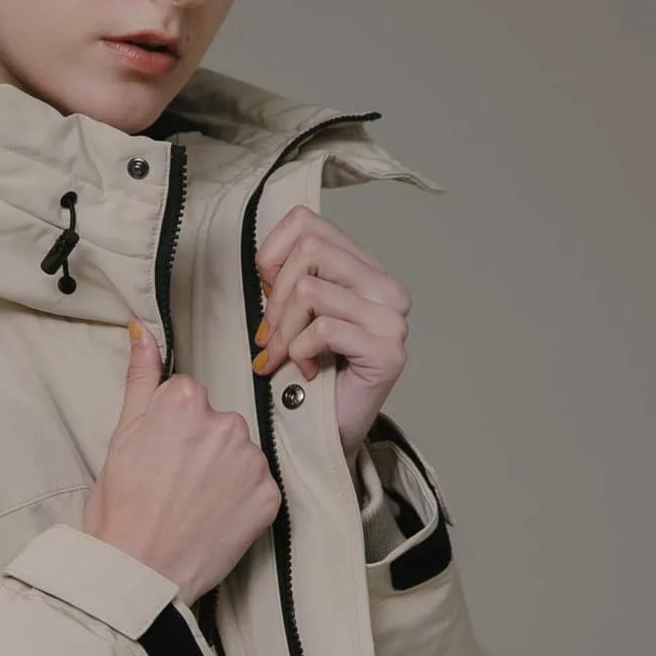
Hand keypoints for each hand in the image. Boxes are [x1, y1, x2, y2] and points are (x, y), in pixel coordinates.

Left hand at [249, 204, 411, 457]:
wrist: (330, 432)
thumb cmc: (309, 375)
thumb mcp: (293, 316)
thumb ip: (288, 280)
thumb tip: (264, 263)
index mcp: (365, 269)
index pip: (307, 222)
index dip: (271, 255)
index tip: (265, 294)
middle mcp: (387, 287)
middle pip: (309, 250)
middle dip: (274, 298)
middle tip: (266, 339)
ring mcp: (392, 318)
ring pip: (311, 289)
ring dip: (282, 332)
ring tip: (282, 358)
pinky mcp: (387, 350)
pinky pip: (322, 329)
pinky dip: (300, 352)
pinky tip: (308, 371)